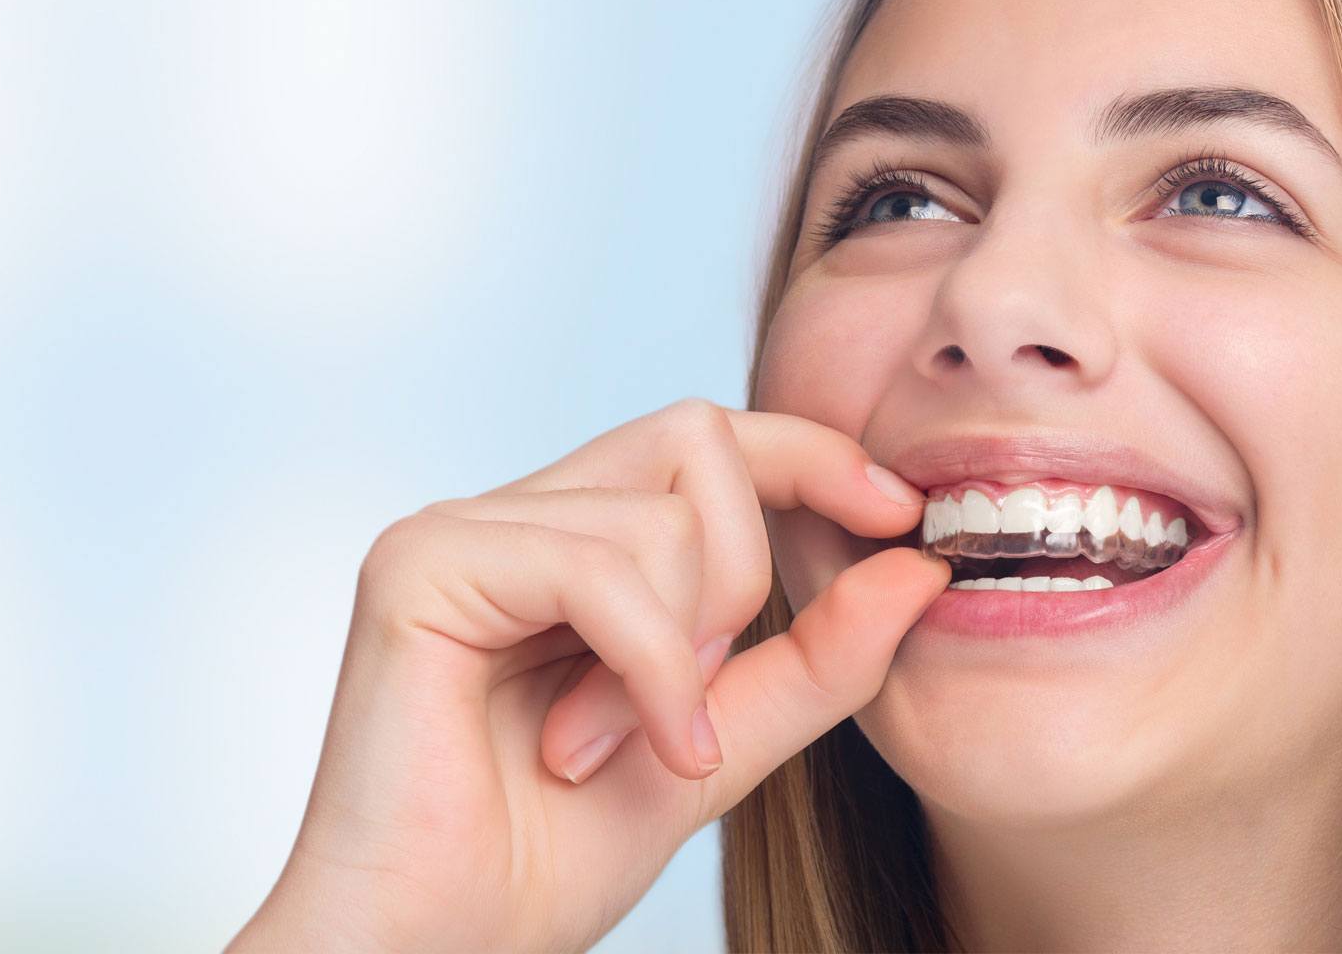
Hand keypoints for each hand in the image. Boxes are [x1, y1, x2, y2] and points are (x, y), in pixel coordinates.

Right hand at [228, 398, 941, 952]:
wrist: (438, 944)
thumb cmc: (543, 859)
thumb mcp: (719, 743)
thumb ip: (813, 657)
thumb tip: (918, 568)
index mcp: (562, 540)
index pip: (700, 438)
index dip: (808, 452)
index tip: (899, 514)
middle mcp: (506, 515)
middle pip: (694, 439)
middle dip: (744, 571)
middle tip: (703, 696)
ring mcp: (456, 529)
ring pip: (659, 516)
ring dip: (684, 655)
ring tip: (627, 748)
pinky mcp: (423, 563)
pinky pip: (599, 569)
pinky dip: (653, 667)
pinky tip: (642, 747)